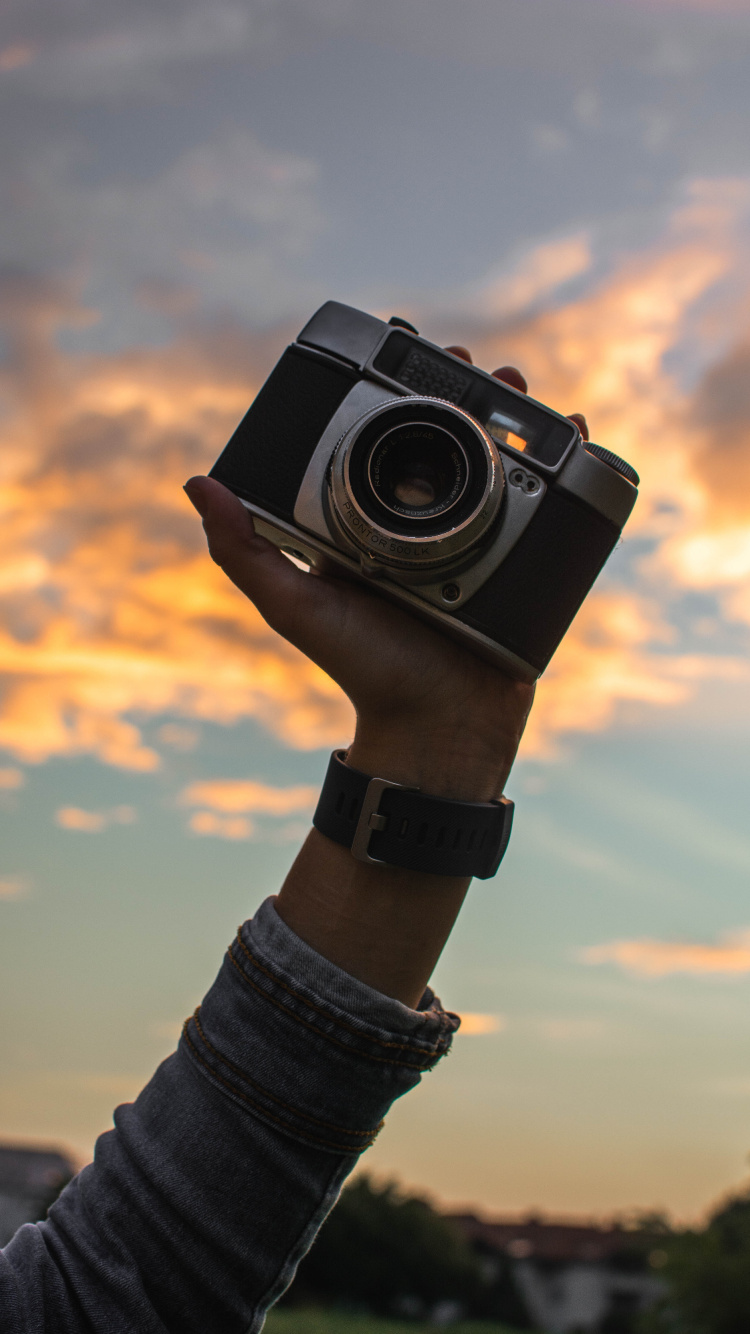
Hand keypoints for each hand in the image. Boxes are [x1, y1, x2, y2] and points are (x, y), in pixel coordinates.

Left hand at [184, 352, 588, 1001]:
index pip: (385, 436)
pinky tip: (572, 431)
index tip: (403, 345)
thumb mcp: (293, 605)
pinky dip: (563, 463)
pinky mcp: (522, 561)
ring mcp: (479, 540)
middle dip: (467, 391)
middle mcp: (425, 524)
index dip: (398, 388)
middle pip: (451, 437)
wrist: (435, 726)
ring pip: (501, 460)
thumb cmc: (361, 669)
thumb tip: (198, 483)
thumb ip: (244, 550)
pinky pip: (545, 504)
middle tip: (472, 362)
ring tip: (519, 385)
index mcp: (372, 521)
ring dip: (517, 415)